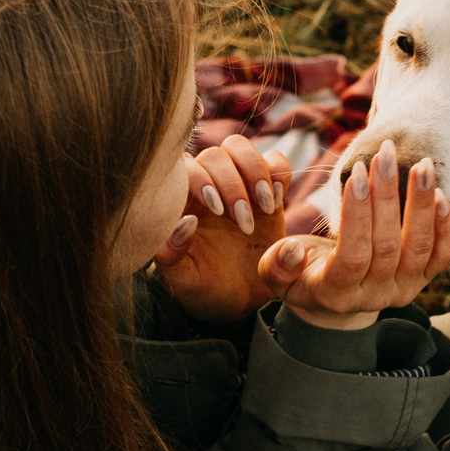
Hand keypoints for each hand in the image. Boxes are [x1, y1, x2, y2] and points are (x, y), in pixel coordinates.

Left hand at [154, 135, 293, 322]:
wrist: (243, 302)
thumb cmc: (206, 290)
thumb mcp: (183, 281)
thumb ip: (171, 253)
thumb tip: (185, 221)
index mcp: (182, 203)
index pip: (185, 168)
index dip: (201, 180)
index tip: (218, 212)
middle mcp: (207, 186)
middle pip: (215, 155)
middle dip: (233, 185)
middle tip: (244, 224)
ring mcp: (239, 184)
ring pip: (240, 148)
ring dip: (255, 171)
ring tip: (265, 207)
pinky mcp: (267, 189)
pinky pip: (274, 160)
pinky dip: (279, 172)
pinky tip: (277, 200)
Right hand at [259, 142, 449, 330]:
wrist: (334, 295)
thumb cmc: (301, 272)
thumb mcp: (276, 272)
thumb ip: (278, 264)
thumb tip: (291, 250)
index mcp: (336, 293)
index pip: (353, 254)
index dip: (356, 213)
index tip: (355, 170)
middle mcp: (374, 296)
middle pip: (388, 246)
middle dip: (387, 196)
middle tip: (384, 154)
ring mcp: (403, 289)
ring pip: (419, 248)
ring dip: (422, 204)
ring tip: (423, 165)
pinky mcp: (424, 280)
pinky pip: (444, 256)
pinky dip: (447, 227)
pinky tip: (442, 195)